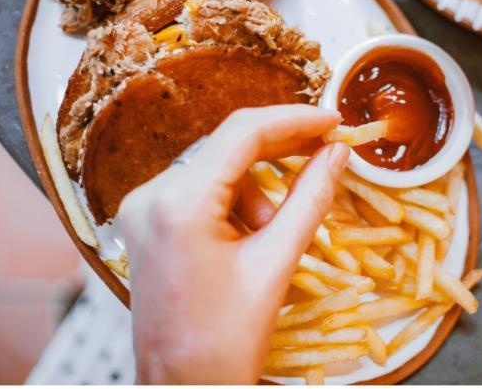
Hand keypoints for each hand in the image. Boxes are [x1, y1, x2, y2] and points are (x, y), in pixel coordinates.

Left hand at [118, 105, 349, 383]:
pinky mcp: (149, 222)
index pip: (242, 133)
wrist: (182, 388)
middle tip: (329, 149)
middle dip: (281, 148)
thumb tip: (338, 153)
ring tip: (275, 234)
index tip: (334, 121)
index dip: (295, 120)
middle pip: (228, 146)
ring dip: (258, 189)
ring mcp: (144, 209)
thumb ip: (310, 199)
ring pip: (219, 169)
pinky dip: (236, 202)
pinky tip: (252, 238)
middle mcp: (150, 196)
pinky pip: (203, 190)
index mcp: (178, 205)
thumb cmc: (224, 343)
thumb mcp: (276, 264)